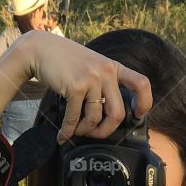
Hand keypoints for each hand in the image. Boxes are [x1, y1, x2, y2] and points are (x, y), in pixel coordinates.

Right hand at [15, 32, 151, 143]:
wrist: (41, 49)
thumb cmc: (66, 61)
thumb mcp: (92, 66)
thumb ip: (103, 83)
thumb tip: (107, 114)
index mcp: (113, 68)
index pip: (141, 84)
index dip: (144, 103)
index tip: (137, 115)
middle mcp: (106, 72)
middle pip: (117, 113)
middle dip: (106, 131)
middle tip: (95, 134)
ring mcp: (91, 78)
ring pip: (95, 118)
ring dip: (84, 131)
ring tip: (75, 131)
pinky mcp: (75, 86)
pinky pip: (74, 118)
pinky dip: (67, 131)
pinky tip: (62, 136)